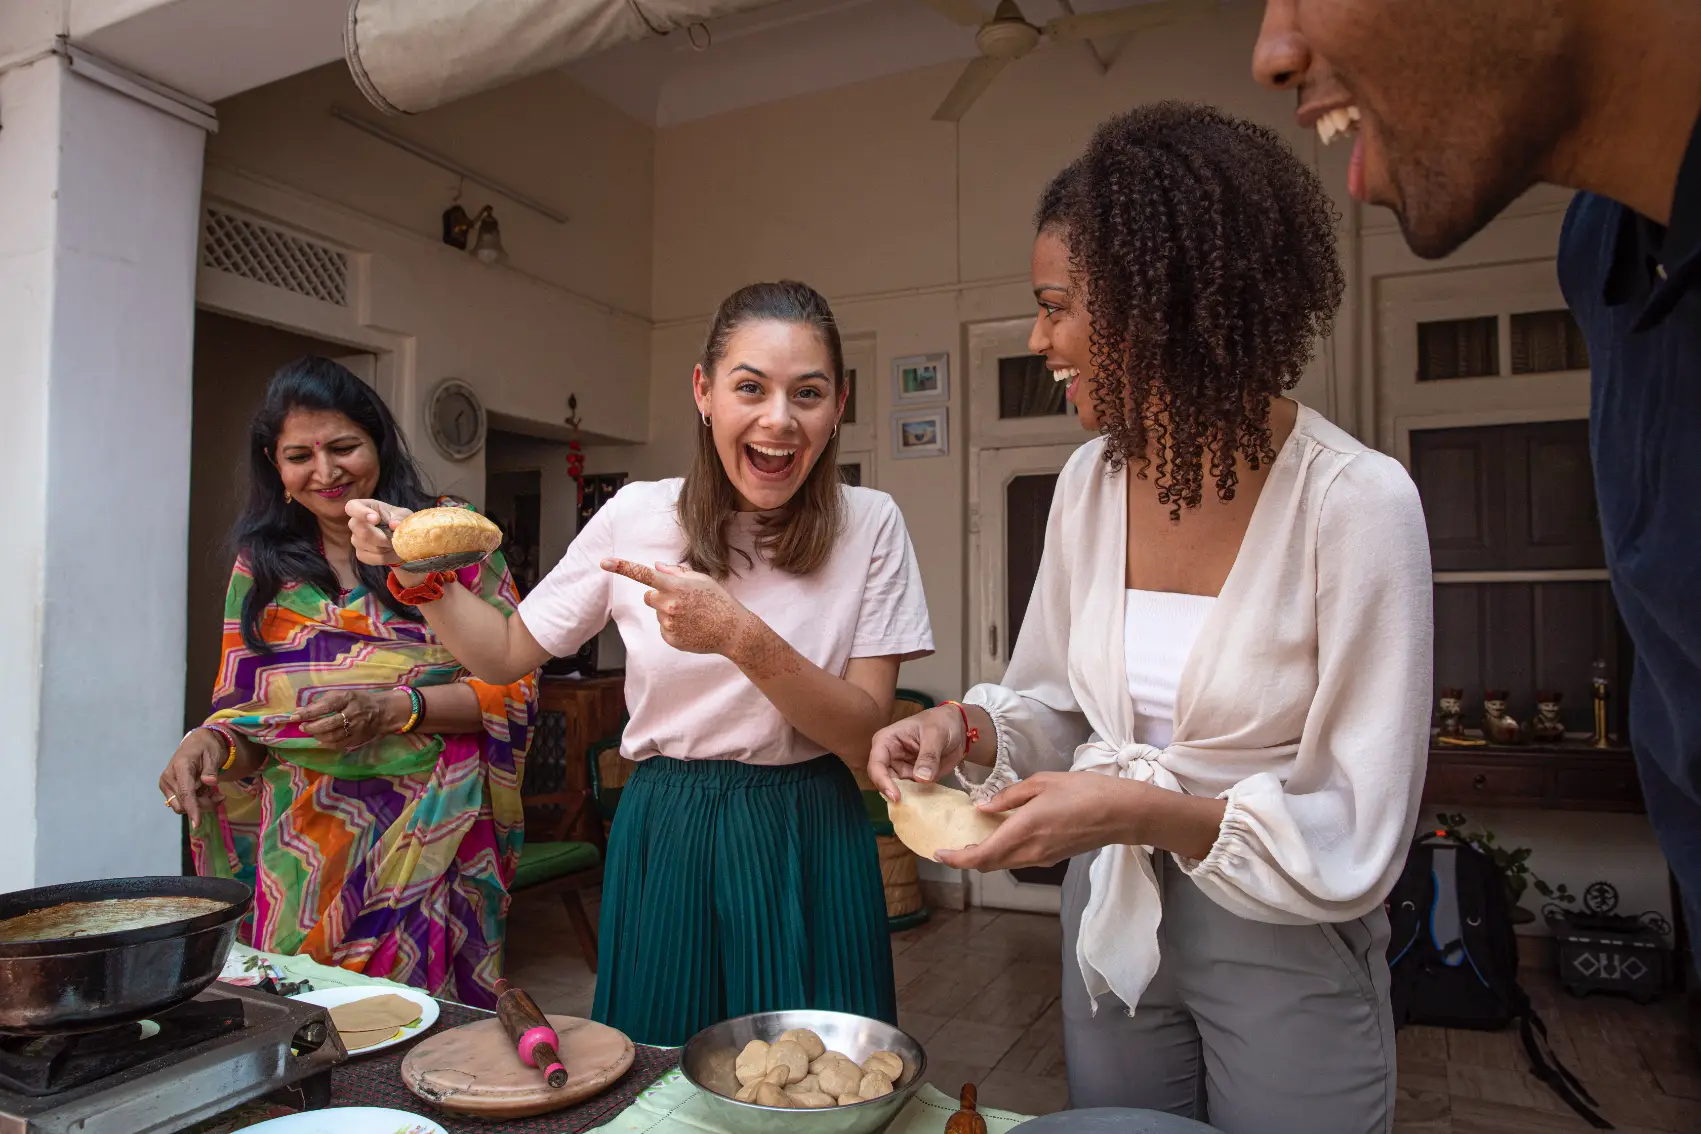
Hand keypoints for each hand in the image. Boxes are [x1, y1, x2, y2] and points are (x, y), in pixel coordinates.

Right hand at [159, 730, 224, 825]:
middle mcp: (169, 777)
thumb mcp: (213, 753)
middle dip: (204, 805)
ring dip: (200, 804)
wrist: (195, 742)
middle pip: (185, 803)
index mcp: (180, 767)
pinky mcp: (168, 789)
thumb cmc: (206, 746)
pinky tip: (205, 792)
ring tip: (214, 793)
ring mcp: (166, 784)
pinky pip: (181, 802)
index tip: (197, 823)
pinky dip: (195, 802)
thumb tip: (211, 781)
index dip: (192, 808)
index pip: (185, 792)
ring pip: (182, 806)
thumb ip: (211, 768)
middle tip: (221, 796)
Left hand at [293, 688, 406, 749]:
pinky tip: (321, 740)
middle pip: (328, 724)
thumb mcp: (343, 694)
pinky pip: (338, 745)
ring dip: (318, 736)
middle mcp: (352, 714)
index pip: (325, 706)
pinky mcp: (357, 739)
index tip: (294, 716)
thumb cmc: (358, 700)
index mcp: (348, 699)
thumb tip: (300, 711)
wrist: (382, 712)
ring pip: (332, 736)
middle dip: (312, 727)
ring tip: (312, 732)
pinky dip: (326, 743)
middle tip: (303, 727)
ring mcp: (356, 728)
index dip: (308, 712)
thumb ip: (322, 701)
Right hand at [346, 499, 412, 566]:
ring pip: (367, 546)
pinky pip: (371, 557)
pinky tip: (391, 551)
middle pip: (360, 530)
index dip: (361, 513)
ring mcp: (356, 539)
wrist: (402, 539)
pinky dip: (385, 556)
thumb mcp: (404, 515)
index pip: (352, 507)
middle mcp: (356, 523)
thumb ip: (400, 518)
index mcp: (366, 507)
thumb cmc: (400, 521)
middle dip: (380, 536)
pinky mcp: (360, 554)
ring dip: (385, 547)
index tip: (376, 519)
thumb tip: (393, 524)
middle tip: (394, 538)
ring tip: (395, 543)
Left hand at [602, 559, 754, 655]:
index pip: (644, 574)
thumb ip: (676, 572)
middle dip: (660, 595)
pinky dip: (674, 626)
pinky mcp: (670, 639)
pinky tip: (691, 627)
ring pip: (657, 613)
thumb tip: (656, 567)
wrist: (733, 631)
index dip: (622, 567)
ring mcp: (668, 624)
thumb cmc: (719, 601)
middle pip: (648, 596)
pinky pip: (664, 628)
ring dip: (669, 611)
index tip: (603, 562)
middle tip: (683, 600)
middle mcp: (669, 605)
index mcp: (676, 587)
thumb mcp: (702, 579)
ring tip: (692, 615)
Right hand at [868, 706, 967, 799]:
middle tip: (907, 807)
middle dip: (893, 794)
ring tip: (917, 808)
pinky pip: (911, 792)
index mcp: (886, 741)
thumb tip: (921, 778)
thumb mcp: (935, 735)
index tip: (896, 796)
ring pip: (896, 789)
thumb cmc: (940, 723)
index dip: (882, 781)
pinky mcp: (913, 778)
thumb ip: (928, 756)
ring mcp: (901, 769)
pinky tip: (925, 805)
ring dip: (906, 799)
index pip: (876, 764)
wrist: (957, 728)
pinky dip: (917, 800)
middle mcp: (889, 757)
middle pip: (883, 781)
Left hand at [935, 772, 1154, 872]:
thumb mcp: (1041, 783)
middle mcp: (1030, 851)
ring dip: (984, 856)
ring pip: (1004, 863)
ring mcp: (1042, 858)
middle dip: (966, 859)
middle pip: (989, 864)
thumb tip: (982, 808)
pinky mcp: (1053, 857)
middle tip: (950, 846)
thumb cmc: (1084, 791)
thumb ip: (1008, 797)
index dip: (956, 859)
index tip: (939, 853)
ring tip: (971, 838)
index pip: (981, 856)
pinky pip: (1019, 859)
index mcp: (1023, 830)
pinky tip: (1000, 835)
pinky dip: (1003, 852)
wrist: (1121, 813)